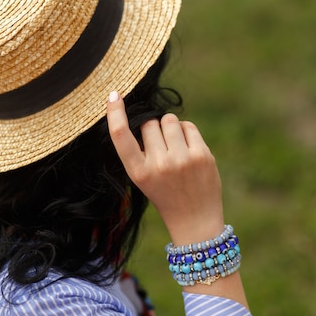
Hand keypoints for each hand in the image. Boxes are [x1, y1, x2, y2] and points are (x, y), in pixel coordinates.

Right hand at [106, 91, 224, 245]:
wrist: (195, 219)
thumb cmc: (166, 194)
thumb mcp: (144, 179)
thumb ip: (141, 151)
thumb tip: (146, 115)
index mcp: (138, 172)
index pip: (121, 136)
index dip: (115, 113)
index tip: (114, 95)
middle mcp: (158, 165)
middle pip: (149, 123)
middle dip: (153, 129)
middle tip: (161, 149)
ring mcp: (182, 159)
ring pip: (169, 120)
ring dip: (170, 127)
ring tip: (174, 147)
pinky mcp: (202, 155)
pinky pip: (188, 125)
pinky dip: (186, 132)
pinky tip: (188, 149)